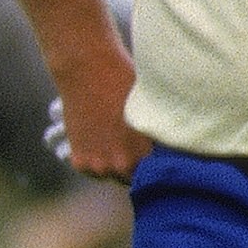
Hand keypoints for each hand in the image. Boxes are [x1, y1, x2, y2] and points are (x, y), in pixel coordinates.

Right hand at [48, 53, 151, 182]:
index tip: (154, 155)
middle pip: (132, 179)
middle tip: (131, 144)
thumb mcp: (151, 111)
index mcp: (144, 156)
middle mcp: (120, 166)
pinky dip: (93, 158)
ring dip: (112, 163)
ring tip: (113, 138)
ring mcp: (97, 165)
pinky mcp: (78, 160)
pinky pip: (91, 169)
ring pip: (110, 175)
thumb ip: (157, 138)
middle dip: (133, 165)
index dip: (155, 164)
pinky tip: (97, 137)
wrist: (87, 69)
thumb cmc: (126, 82)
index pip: (156, 175)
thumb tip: (168, 151)